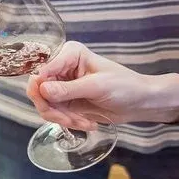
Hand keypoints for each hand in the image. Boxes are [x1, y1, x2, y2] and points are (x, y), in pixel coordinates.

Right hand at [26, 41, 178, 129]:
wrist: (140, 103)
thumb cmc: (125, 86)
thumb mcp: (97, 87)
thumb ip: (68, 89)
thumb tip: (41, 90)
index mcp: (68, 54)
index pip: (42, 70)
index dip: (41, 87)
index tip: (48, 102)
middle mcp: (61, 68)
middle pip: (38, 90)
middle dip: (53, 109)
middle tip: (70, 120)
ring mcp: (61, 86)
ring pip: (45, 105)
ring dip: (63, 118)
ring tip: (84, 123)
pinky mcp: (65, 101)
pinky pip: (55, 114)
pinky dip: (68, 122)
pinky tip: (87, 123)